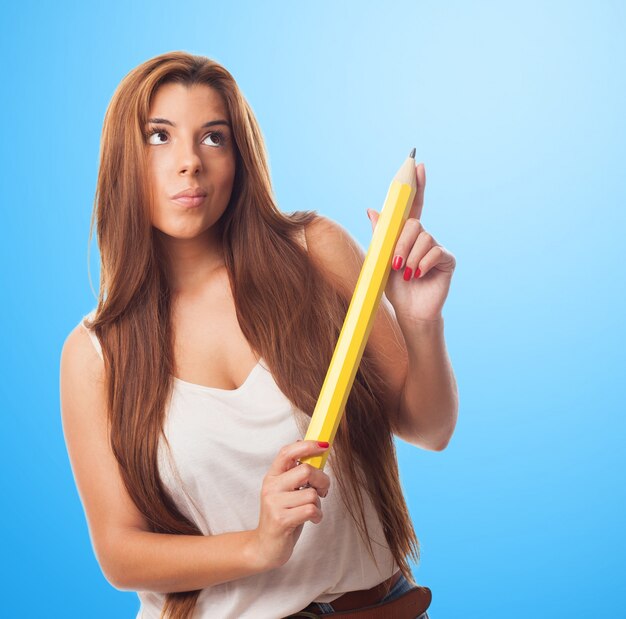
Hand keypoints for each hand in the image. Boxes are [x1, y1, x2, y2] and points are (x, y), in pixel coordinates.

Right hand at [252, 440, 330, 569]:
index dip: (307, 446)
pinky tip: (312, 519)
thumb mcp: (286, 491)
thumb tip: (310, 448)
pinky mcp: (281, 520)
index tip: (323, 445)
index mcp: (272, 476)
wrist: (265, 547)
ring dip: (319, 503)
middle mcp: (271, 487)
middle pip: (306, 470)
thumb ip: (296, 472)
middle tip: (322, 490)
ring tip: (312, 510)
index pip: (287, 452)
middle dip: (322, 480)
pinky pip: (311, 510)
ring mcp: (275, 503)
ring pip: (312, 493)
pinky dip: (317, 515)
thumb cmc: (282, 515)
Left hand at [367, 162, 455, 322]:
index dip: (416, 185)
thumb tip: (371, 209)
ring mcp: (437, 248)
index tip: (417, 164)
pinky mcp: (447, 260)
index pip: (413, 205)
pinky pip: (435, 252)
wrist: (407, 312)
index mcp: (407, 235)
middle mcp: (424, 238)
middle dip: (401, 243)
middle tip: (394, 263)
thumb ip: (381, 234)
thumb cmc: (394, 287)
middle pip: (414, 223)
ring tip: (406, 274)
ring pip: (424, 238)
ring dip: (410, 257)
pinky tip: (418, 276)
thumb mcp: (381, 259)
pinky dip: (422, 264)